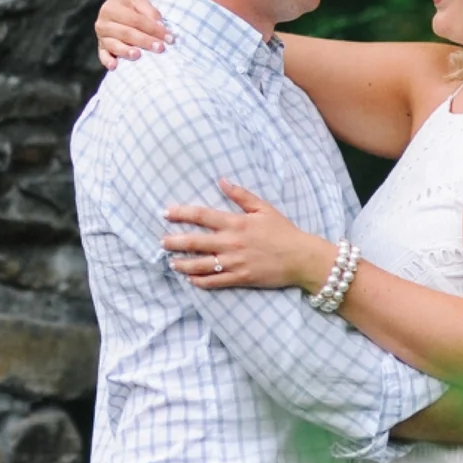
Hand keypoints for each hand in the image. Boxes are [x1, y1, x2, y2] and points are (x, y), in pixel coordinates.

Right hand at [95, 0, 167, 70]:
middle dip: (145, 41)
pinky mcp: (101, 47)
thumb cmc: (132, 8)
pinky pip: (103, 55)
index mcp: (113, 7)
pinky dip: (107, 61)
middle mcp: (103, 21)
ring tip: (138, 55)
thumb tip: (160, 26)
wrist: (118, 10)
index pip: (136, 20)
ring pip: (114, 45)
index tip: (169, 38)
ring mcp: (101, 36)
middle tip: (160, 48)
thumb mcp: (140, 3)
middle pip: (126, 33)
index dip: (153, 29)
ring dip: (126, 51)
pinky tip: (114, 66)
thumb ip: (150, 12)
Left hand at [162, 180, 335, 292]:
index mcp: (236, 223)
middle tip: (161, 242)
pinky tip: (190, 280)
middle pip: (195, 242)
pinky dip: (200, 282)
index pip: (201, 216)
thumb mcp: (263, 208)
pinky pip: (215, 281)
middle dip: (175, 242)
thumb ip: (241, 195)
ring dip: (183, 264)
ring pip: (201, 264)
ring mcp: (234, 262)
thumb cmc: (283, 231)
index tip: (166, 213)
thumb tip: (222, 181)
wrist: (301, 257)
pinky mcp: (240, 278)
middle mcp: (231, 242)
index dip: (181, 213)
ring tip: (171, 263)